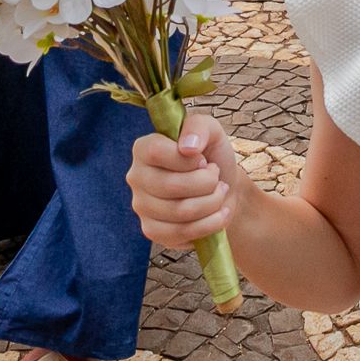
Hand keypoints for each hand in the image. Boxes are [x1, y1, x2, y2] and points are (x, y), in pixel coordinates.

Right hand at [128, 113, 241, 248]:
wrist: (223, 189)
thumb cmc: (212, 156)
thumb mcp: (211, 131)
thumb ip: (199, 127)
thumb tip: (188, 147)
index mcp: (143, 149)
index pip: (156, 152)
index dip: (187, 159)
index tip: (203, 160)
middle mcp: (136, 177)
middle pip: (171, 185)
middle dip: (207, 183)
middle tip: (217, 178)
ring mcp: (142, 207)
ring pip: (180, 211)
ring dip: (213, 202)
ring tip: (220, 193)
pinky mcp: (153, 231)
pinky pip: (182, 233)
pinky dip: (210, 224)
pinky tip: (219, 213)